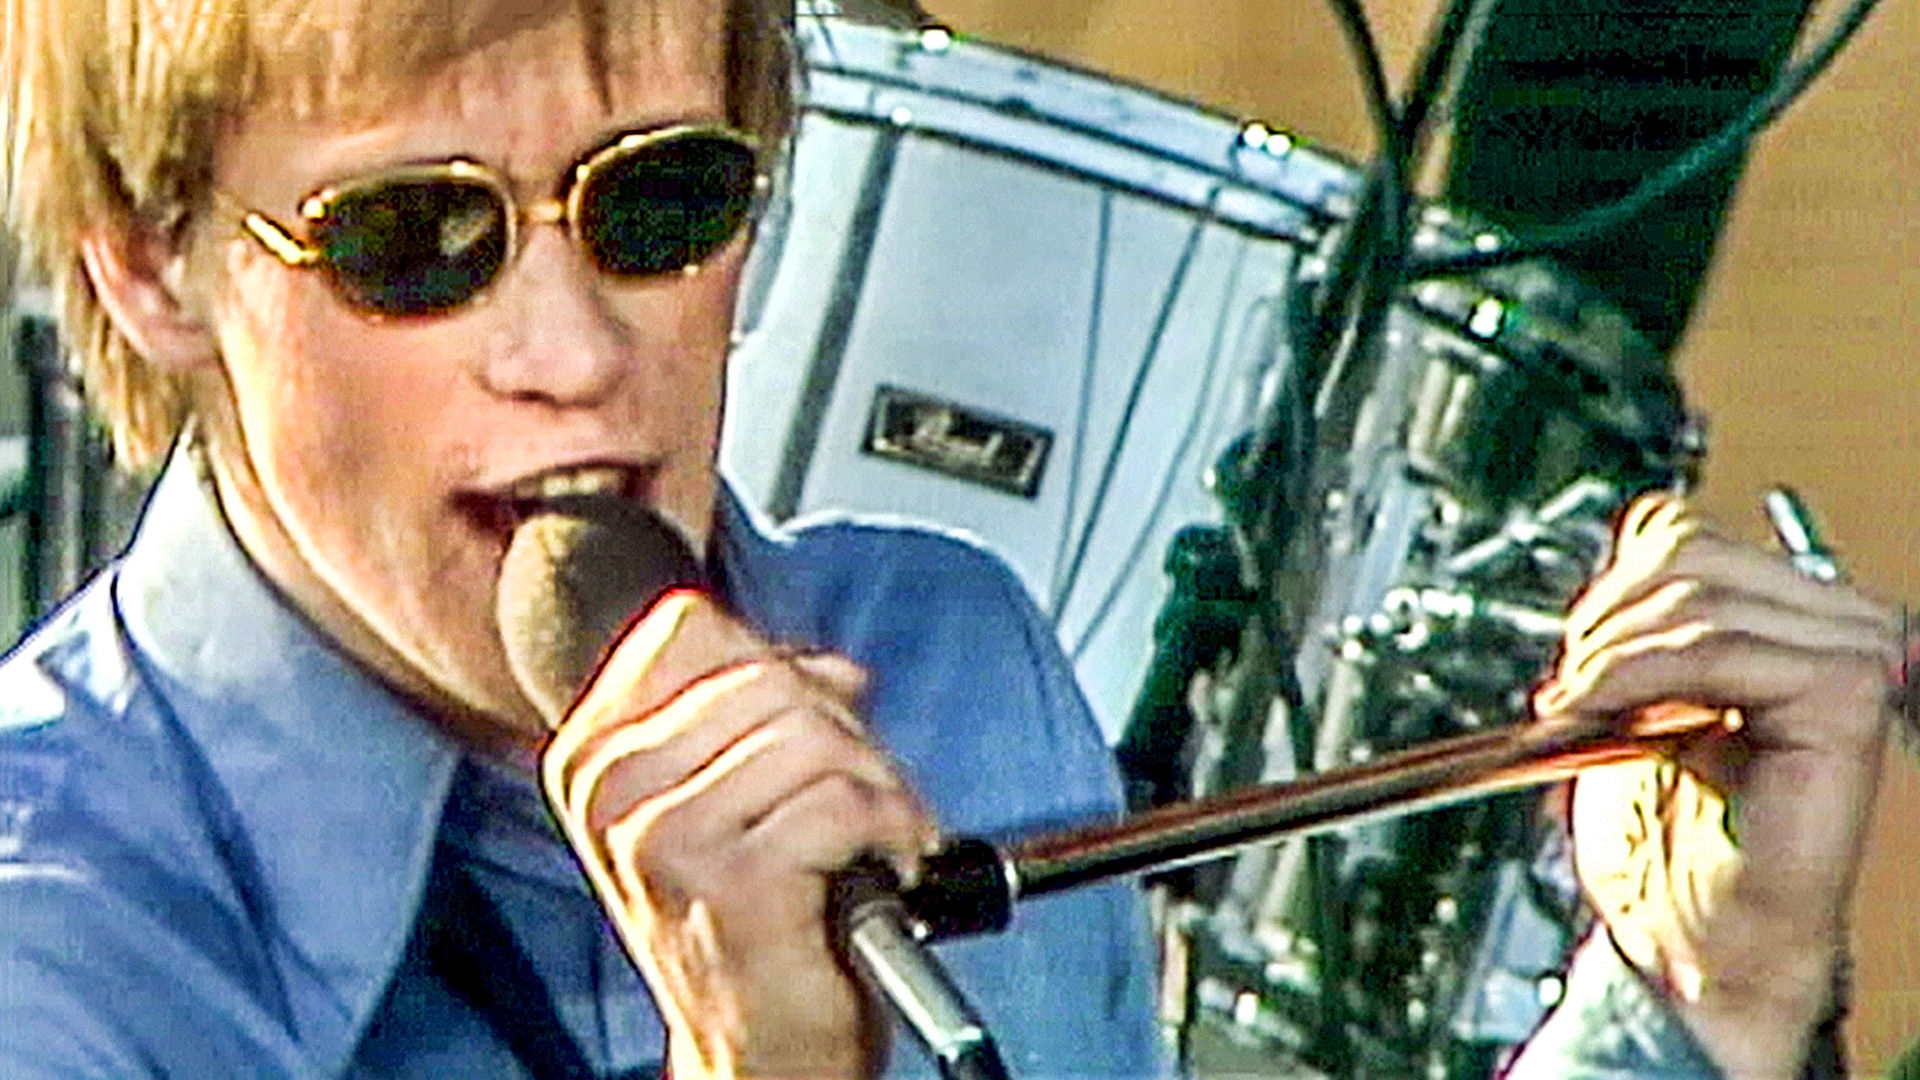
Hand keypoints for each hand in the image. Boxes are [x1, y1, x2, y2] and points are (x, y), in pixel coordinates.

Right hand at [541, 592, 940, 1079]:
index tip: (813, 723)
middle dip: (842, 728)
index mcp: (592, 755)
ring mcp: (662, 836)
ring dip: (878, 782)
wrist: (758, 1050)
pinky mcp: (730, 882)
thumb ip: (759, 713)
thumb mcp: (726, 797)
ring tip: (881, 832)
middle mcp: (611, 789)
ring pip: (812, 734)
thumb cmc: (750, 924)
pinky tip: (893, 859)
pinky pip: (845, 800)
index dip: (779, 664)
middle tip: (864, 793)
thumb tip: (832, 668)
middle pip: (766, 675)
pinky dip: (897, 825)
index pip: (694, 628)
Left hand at [1538, 493, 1902, 1079]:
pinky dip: (1639, 679)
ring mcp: (1851, 657)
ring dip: (1611, 658)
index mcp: (1788, 616)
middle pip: (1686, 551)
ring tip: (1582, 713)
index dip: (1608, 587)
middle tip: (1571, 689)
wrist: (1685, 934)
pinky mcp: (1845, 698)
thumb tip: (1639, 535)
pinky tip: (1611, 721)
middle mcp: (1834, 627)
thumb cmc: (1666, 834)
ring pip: (1696, 599)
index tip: (1574, 656)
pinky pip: (1720, 648)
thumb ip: (1650, 609)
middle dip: (1604, 620)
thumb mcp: (1632, 687)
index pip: (1683, 531)